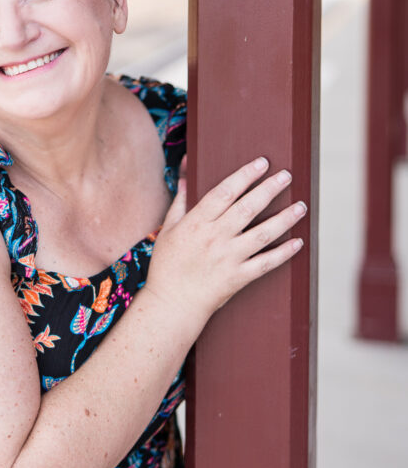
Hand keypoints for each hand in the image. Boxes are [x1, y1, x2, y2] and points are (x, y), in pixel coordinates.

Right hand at [147, 157, 305, 330]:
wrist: (172, 304)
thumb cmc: (167, 266)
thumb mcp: (168, 229)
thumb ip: (181, 200)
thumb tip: (187, 174)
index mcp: (197, 223)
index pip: (225, 192)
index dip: (245, 175)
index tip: (261, 163)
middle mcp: (215, 238)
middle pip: (247, 208)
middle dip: (269, 189)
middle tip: (287, 175)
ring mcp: (229, 258)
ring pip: (262, 234)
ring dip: (284, 219)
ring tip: (301, 206)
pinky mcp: (238, 277)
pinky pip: (266, 264)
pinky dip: (283, 253)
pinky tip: (298, 242)